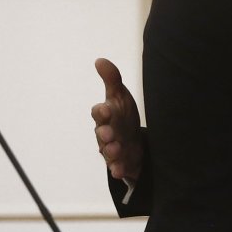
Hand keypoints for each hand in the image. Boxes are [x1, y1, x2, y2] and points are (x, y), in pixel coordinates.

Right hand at [91, 57, 143, 180]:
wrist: (134, 140)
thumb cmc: (123, 115)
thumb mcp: (120, 96)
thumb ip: (111, 79)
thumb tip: (100, 60)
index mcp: (105, 115)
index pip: (98, 112)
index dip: (100, 111)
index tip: (105, 109)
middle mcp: (105, 132)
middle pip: (101, 133)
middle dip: (104, 134)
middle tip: (109, 134)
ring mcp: (111, 148)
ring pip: (107, 151)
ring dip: (111, 151)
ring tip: (116, 149)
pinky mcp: (119, 162)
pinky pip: (116, 167)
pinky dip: (117, 169)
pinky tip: (119, 171)